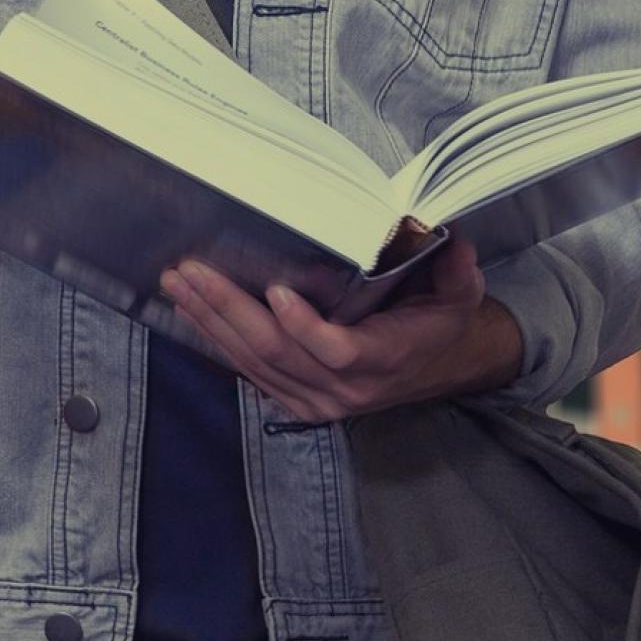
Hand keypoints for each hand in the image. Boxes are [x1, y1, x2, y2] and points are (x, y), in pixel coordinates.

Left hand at [159, 239, 523, 421]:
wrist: (439, 366)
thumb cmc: (442, 322)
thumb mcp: (461, 294)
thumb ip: (458, 270)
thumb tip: (454, 239)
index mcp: (385, 359)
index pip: (338, 350)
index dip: (304, 326)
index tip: (276, 291)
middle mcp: (346, 388)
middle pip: (278, 353)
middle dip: (228, 310)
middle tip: (192, 273)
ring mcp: (318, 400)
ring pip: (255, 364)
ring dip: (212, 322)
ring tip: (179, 285)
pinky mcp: (299, 401)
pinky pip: (252, 373)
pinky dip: (220, 341)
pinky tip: (193, 313)